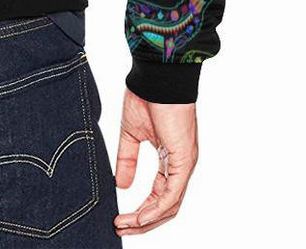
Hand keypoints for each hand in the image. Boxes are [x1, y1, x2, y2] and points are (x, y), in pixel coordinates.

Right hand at [113, 88, 197, 235]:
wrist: (156, 77)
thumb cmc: (147, 96)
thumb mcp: (131, 134)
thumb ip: (127, 159)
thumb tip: (122, 185)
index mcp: (171, 159)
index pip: (160, 196)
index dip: (141, 211)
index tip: (121, 219)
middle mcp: (181, 165)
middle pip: (166, 207)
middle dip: (143, 222)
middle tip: (122, 229)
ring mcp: (184, 164)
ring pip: (170, 205)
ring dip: (147, 220)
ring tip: (126, 226)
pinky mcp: (183, 160)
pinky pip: (172, 194)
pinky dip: (156, 209)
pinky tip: (141, 217)